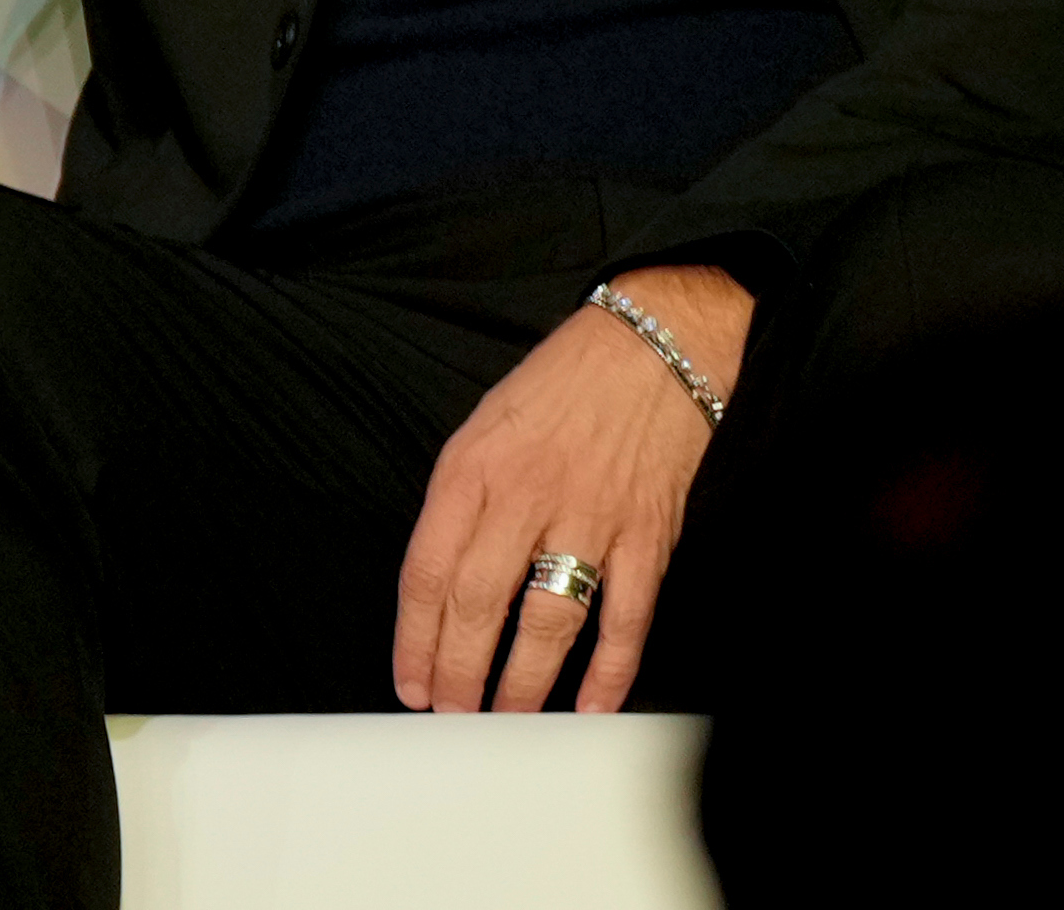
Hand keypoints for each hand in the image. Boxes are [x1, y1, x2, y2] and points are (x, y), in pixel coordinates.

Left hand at [394, 263, 751, 713]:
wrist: (652, 345)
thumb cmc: (562, 385)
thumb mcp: (483, 427)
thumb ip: (460, 502)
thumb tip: (441, 588)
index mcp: (473, 468)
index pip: (428, 571)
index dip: (415, 640)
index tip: (412, 682)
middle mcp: (526, 495)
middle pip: (478, 605)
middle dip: (459, 674)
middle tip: (452, 713)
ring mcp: (590, 517)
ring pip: (548, 621)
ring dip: (523, 683)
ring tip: (506, 718)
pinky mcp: (647, 534)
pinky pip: (626, 617)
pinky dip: (610, 670)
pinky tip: (589, 704)